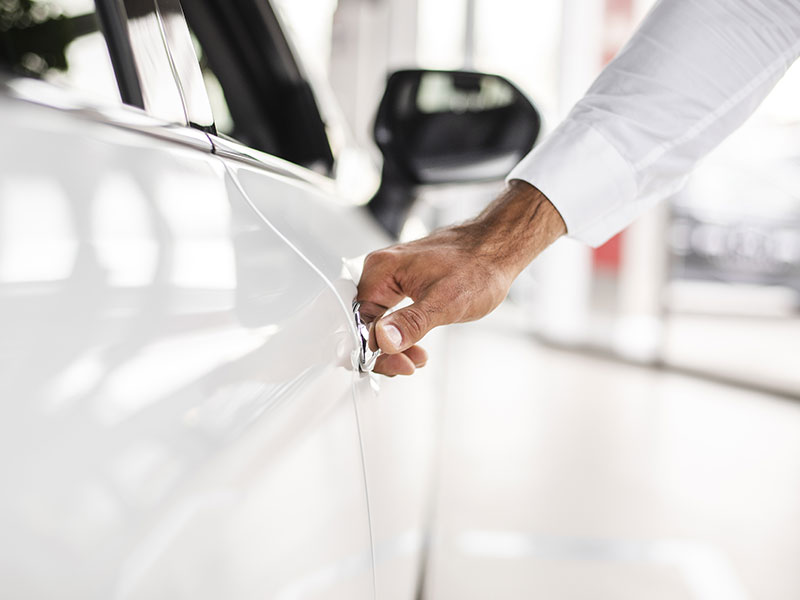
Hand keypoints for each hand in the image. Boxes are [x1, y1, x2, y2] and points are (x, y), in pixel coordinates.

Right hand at [357, 180, 565, 375]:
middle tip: (410, 365)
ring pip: (380, 320)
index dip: (376, 350)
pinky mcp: (405, 282)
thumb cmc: (479, 266)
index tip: (399, 364)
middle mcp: (382, 270)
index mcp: (382, 270)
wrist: (499, 246)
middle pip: (367, 322)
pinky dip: (402, 333)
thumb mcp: (446, 301)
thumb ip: (412, 322)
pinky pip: (392, 313)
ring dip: (395, 345)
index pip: (361, 321)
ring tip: (419, 357)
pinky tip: (417, 345)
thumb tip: (384, 340)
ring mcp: (393, 275)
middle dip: (386, 350)